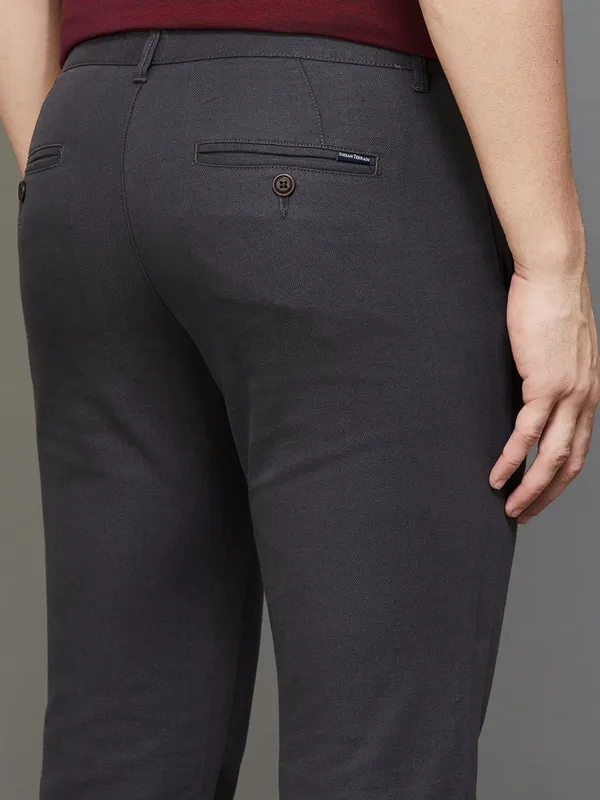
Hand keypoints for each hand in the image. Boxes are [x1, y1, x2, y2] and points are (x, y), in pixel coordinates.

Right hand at [489, 259, 599, 522]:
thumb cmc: (552, 303)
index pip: (579, 448)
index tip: (540, 495)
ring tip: (510, 507)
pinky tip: (497, 476)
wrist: (554, 275)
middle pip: (569, 462)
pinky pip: (527, 433)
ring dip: (531, 488)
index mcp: (589, 392)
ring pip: (551, 456)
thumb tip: (534, 386)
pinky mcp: (546, 384)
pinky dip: (512, 459)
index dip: (560, 479)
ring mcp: (569, 394)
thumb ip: (554, 372)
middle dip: (547, 495)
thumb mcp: (561, 346)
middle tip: (523, 514)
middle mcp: (585, 398)